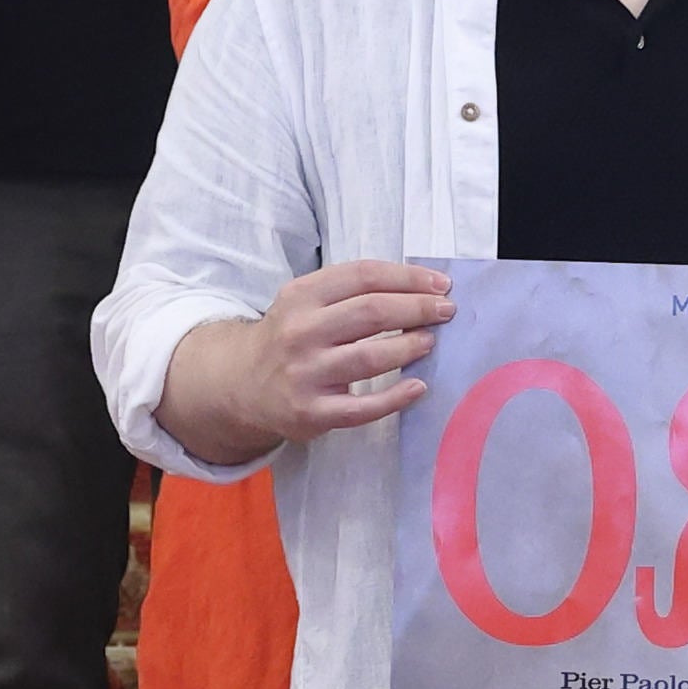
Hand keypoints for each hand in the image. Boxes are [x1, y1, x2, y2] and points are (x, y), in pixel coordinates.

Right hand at [179, 258, 457, 456]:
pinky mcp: (312, 412)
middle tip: (446, 311)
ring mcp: (305, 374)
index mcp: (301, 296)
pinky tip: (418, 387)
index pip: (363, 276)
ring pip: (371, 357)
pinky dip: (396, 397)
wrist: (241, 385)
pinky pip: (363, 407)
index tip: (440, 283)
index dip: (408, 277)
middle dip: (418, 308)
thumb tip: (420, 286)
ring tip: (431, 342)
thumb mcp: (306, 303)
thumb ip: (351, 292)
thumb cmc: (290, 338)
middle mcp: (300, 332)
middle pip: (371, 312)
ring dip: (410, 347)